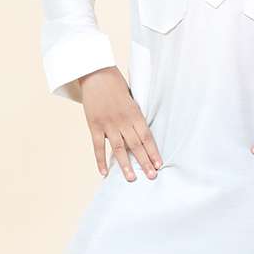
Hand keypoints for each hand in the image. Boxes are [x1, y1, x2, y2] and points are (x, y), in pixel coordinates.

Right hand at [79, 66, 162, 181]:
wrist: (96, 74)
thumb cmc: (115, 84)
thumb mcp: (132, 97)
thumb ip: (136, 115)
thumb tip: (141, 132)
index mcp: (135, 114)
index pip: (147, 137)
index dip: (153, 152)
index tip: (159, 164)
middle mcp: (123, 121)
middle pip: (136, 145)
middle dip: (144, 162)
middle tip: (152, 176)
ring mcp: (108, 124)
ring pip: (119, 148)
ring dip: (125, 165)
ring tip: (131, 179)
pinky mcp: (94, 125)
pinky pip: (98, 146)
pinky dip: (101, 160)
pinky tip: (104, 173)